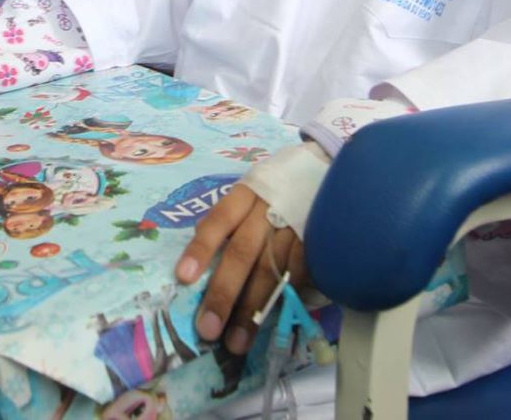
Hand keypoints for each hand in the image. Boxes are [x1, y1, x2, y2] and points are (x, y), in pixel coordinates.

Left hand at [175, 183, 308, 353]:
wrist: (328, 169)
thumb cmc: (278, 187)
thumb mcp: (252, 190)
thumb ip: (231, 220)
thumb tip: (198, 265)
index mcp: (245, 195)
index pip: (218, 221)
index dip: (201, 249)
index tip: (183, 277)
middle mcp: (268, 210)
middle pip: (242, 254)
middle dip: (223, 294)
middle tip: (207, 329)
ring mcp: (297, 227)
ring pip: (271, 273)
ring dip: (253, 310)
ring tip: (237, 342)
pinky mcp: (319, 243)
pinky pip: (300, 276)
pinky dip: (286, 300)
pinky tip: (272, 322)